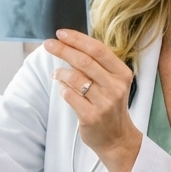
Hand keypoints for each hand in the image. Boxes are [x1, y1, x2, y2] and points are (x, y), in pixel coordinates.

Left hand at [44, 29, 141, 171]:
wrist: (117, 138)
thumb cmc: (110, 105)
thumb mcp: (112, 82)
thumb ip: (97, 65)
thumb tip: (70, 44)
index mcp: (122, 74)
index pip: (98, 49)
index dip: (77, 39)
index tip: (61, 33)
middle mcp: (116, 87)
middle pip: (84, 61)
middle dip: (63, 50)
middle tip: (48, 44)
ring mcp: (104, 103)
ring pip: (75, 78)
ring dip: (61, 72)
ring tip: (56, 73)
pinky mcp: (91, 116)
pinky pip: (69, 95)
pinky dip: (62, 88)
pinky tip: (63, 88)